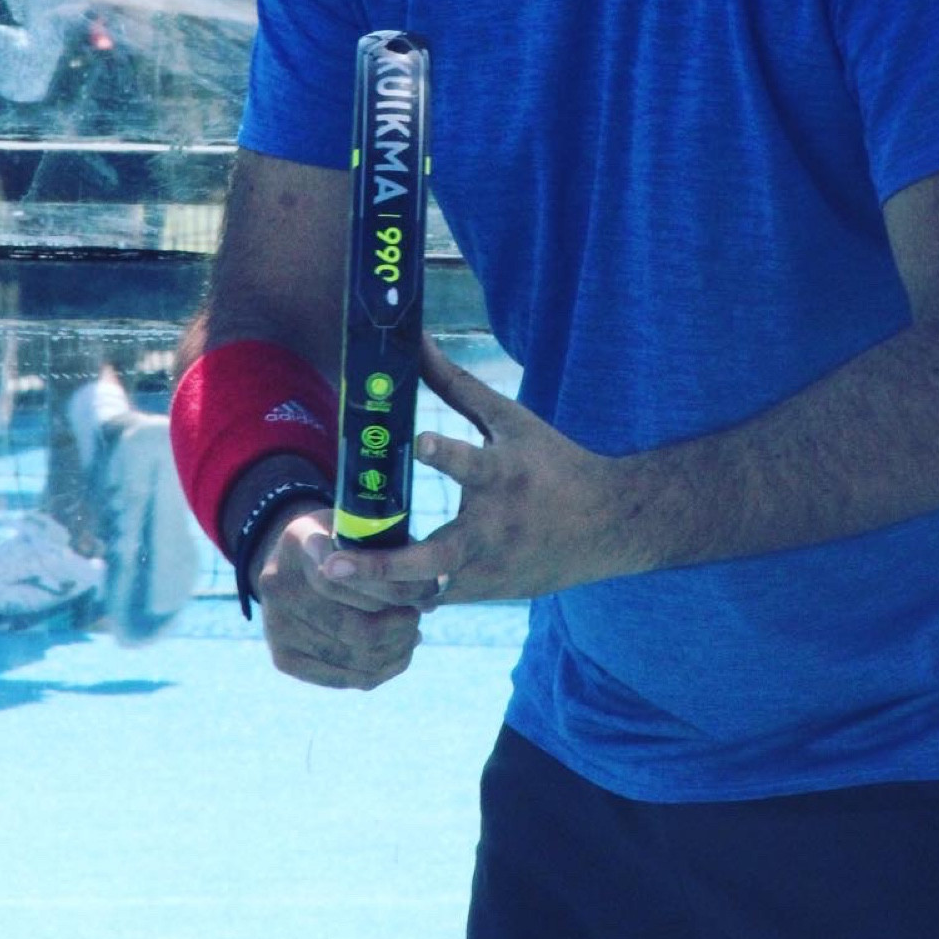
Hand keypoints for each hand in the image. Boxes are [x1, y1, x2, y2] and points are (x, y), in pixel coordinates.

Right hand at [253, 503, 433, 690]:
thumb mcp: (361, 525)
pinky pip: (341, 677)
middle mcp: (277, 584)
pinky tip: (399, 653)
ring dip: (394, 650)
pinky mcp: (282, 657)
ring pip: (350, 655)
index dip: (390, 591)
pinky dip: (379, 670)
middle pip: (350, 625)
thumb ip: (390, 546)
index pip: (344, 576)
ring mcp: (275, 624)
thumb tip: (434, 586)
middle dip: (398, 626)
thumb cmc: (342, 540)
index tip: (426, 593)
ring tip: (413, 634)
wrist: (293, 562)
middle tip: (420, 616)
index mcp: (299, 540)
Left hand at [321, 337, 643, 607]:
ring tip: (330, 576)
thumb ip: (458, 386)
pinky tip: (359, 591)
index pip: (473, 465)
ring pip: (426, 589)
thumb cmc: (553, 463)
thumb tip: (418, 339)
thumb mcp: (511, 420)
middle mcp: (494, 529)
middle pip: (434, 557)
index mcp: (504, 476)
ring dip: (378, 586)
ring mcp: (490, 569)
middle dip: (381, 564)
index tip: (420, 440)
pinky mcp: (487, 592)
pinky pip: (435, 599)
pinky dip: (401, 595)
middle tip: (332, 560)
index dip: (445, 453)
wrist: (609, 525)